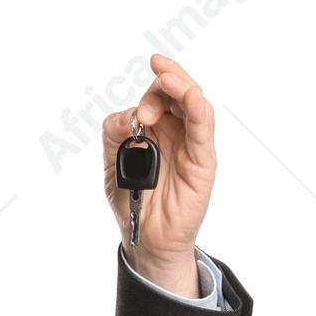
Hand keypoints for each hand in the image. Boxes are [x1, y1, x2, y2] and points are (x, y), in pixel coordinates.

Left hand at [103, 53, 216, 297]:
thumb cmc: (131, 200)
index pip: (159, 97)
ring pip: (194, 104)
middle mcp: (176, 132)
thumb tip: (130, 116)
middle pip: (179, 93)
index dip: (151, 94)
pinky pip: (203, 129)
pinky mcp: (202, 161)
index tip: (137, 114)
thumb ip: (115, 136)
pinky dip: (197, 108)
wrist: (144, 237)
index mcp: (155, 129)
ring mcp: (191, 145)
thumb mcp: (112, 164)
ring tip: (167, 79)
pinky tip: (190, 95)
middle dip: (165, 85)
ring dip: (182, 86)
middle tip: (148, 106)